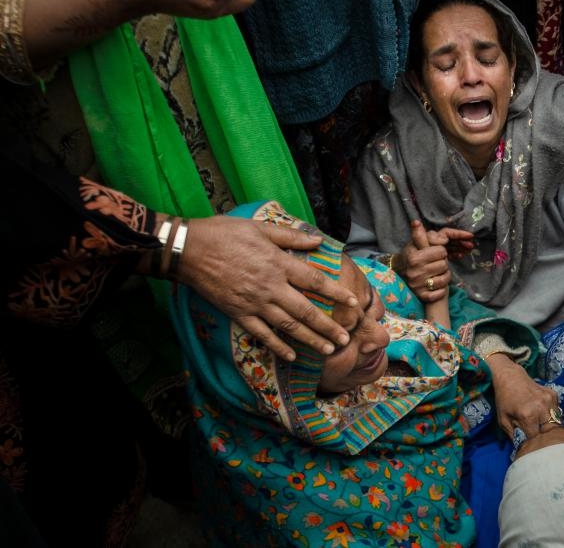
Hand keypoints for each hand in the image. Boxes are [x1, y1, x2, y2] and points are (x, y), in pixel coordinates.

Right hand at [175, 215, 357, 360]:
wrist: (189, 250)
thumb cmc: (224, 234)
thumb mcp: (260, 228)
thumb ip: (291, 237)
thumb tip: (318, 240)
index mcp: (278, 263)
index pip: (314, 281)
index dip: (336, 292)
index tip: (353, 302)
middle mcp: (271, 287)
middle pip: (306, 310)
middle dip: (328, 326)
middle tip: (346, 338)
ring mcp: (254, 303)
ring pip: (288, 326)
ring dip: (310, 339)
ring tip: (328, 349)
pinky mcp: (238, 313)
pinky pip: (262, 334)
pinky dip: (278, 346)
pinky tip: (292, 355)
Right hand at [409, 221, 450, 327]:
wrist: (399, 277)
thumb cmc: (410, 258)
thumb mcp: (414, 245)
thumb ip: (419, 235)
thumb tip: (416, 222)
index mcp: (415, 257)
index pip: (441, 251)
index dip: (440, 251)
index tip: (435, 253)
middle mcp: (416, 272)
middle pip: (445, 264)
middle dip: (443, 262)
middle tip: (435, 263)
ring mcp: (419, 286)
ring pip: (446, 279)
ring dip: (444, 275)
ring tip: (436, 273)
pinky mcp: (423, 297)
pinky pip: (441, 293)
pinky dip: (441, 289)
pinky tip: (436, 285)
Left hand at [485, 354, 559, 440]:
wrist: (510, 377)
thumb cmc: (504, 400)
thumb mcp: (503, 420)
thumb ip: (513, 436)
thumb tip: (522, 448)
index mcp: (528, 416)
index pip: (536, 438)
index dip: (533, 442)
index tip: (529, 443)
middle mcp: (542, 408)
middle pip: (550, 432)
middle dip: (544, 436)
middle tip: (537, 435)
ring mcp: (550, 400)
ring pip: (557, 422)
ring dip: (550, 426)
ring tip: (540, 424)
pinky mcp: (554, 395)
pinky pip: (557, 411)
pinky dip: (552, 415)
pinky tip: (542, 412)